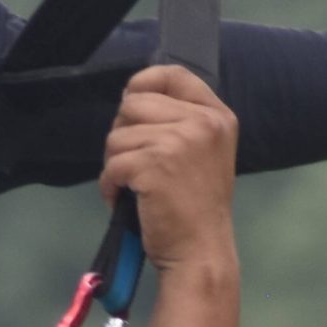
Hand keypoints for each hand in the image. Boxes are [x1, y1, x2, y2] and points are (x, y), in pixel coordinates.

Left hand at [101, 64, 238, 274]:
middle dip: (123, 133)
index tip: (131, 104)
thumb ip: (178, 123)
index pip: (173, 74)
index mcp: (217, 116)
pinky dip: (110, 185)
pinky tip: (125, 200)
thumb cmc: (196, 208)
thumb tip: (130, 101)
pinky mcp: (154, 163)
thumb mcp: (201, 153)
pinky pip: (112, 164)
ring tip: (133, 187)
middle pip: (134, 103)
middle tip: (133, 164)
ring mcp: (179, 141)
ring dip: (115, 163)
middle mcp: (202, 122)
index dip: (144, 83)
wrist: (200, 252)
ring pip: (118, 135)